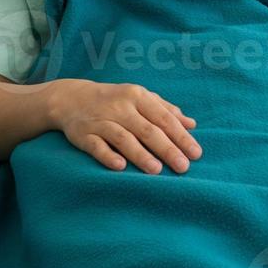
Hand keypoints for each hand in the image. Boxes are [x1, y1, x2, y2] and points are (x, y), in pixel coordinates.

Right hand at [50, 80, 200, 173]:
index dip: (181, 136)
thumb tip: (192, 125)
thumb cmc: (116, 100)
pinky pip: (96, 146)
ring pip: (124, 138)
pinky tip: (120, 167)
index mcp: (139, 96)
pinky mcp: (83, 134)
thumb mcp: (141, 98)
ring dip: (140, 154)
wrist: (71, 99)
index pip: (164, 118)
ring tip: (157, 170)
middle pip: (148, 130)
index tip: (196, 153)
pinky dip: (108, 155)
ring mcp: (101, 120)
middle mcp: (121, 107)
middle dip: (167, 149)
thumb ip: (166, 110)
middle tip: (183, 166)